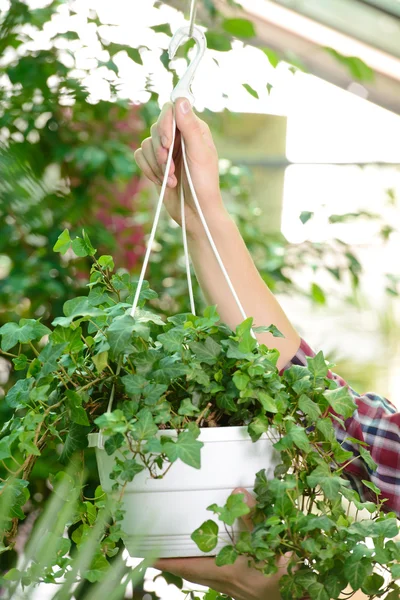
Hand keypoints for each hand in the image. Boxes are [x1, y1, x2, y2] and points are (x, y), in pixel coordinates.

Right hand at [134, 98, 226, 233]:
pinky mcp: (155, 164)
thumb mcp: (199, 154)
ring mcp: (166, 151)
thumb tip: (180, 99)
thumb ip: (190, 127)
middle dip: (161, 151)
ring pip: (146, 144)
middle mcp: (179, 136)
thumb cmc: (204, 184)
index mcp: (194, 129)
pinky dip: (149, 170)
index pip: (171, 110)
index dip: (166, 125)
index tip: (168, 143)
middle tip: (170, 167)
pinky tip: (164, 182)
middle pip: (156, 127)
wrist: (196, 212)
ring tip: (171, 179)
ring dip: (157, 165)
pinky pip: (140, 156)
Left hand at [154, 489, 289, 599]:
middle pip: (191, 573)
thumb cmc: (285, 577)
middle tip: (158, 548)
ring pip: (202, 576)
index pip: (188, 567)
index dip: (166, 561)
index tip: (147, 555)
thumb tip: (237, 492)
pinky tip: (213, 555)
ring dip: (189, 564)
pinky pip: (215, 577)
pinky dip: (207, 566)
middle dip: (174, 562)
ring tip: (179, 549)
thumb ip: (253, 517)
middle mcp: (224, 581)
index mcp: (226, 571)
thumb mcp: (270, 544)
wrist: (299, 599)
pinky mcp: (241, 587)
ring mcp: (233, 587)